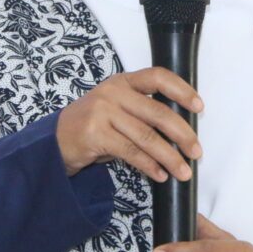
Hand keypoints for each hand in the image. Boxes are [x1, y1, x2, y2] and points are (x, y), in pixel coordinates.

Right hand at [56, 67, 202, 180]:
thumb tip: (181, 130)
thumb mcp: (116, 109)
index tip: (199, 107)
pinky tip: (160, 174)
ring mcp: (102, 112)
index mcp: (122, 81)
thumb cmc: (92, 126)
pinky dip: (150, 166)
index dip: (182, 90)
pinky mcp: (95, 134)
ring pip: (147, 136)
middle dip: (183, 135)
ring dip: (169, 157)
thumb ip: (142, 111)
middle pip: (158, 112)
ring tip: (183, 171)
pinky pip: (131, 152)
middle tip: (197, 152)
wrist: (53, 142)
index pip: (158, 77)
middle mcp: (113, 92)